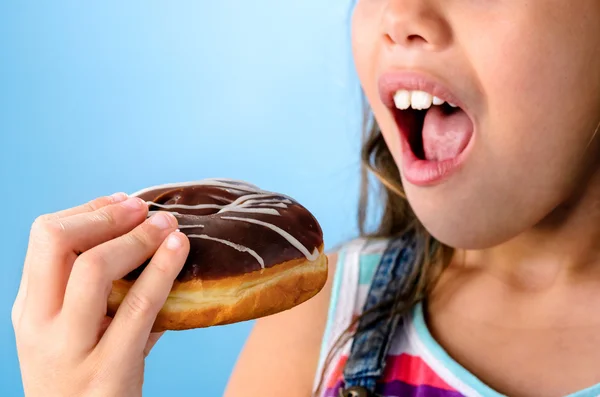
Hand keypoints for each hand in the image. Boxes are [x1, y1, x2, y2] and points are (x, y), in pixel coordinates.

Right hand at [12, 193, 189, 396]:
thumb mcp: (77, 331)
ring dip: (138, 238)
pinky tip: (180, 249)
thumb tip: (151, 236)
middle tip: (146, 208)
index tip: (126, 201)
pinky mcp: (108, 370)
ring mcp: (69, 348)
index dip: (90, 210)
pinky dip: (163, 269)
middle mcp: (40, 323)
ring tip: (169, 225)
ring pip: (94, 268)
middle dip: (107, 215)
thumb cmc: (89, 377)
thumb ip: (100, 290)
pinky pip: (139, 307)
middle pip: (56, 241)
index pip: (45, 236)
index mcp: (31, 307)